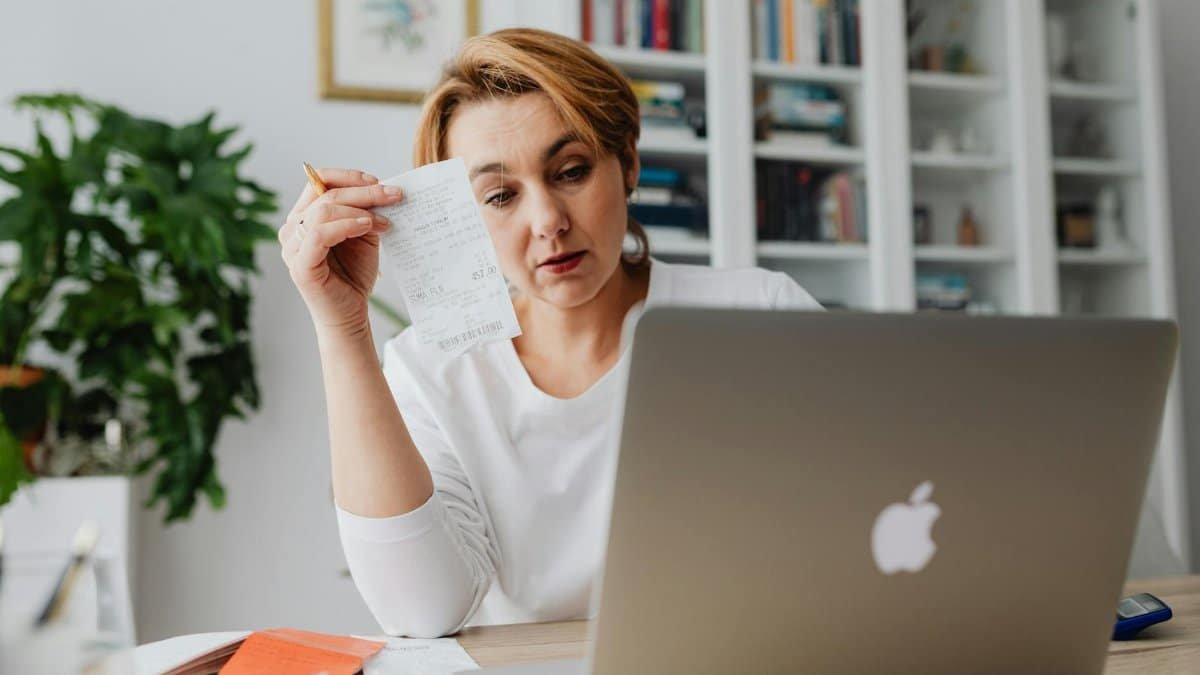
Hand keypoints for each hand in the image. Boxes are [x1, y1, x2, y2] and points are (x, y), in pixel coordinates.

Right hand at [278, 168, 403, 334]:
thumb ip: (364, 211)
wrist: (351, 314)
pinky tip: (367, 226)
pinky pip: (319, 234)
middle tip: (393, 195)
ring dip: (358, 209)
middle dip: (363, 192)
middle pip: (324, 194)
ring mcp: (292, 248)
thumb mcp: (363, 234)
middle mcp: (292, 229)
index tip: (377, 181)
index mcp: (303, 217)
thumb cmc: (354, 274)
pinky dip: (346, 225)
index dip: (347, 176)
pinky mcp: (300, 265)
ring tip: (383, 220)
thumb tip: (382, 189)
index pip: (317, 182)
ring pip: (322, 211)